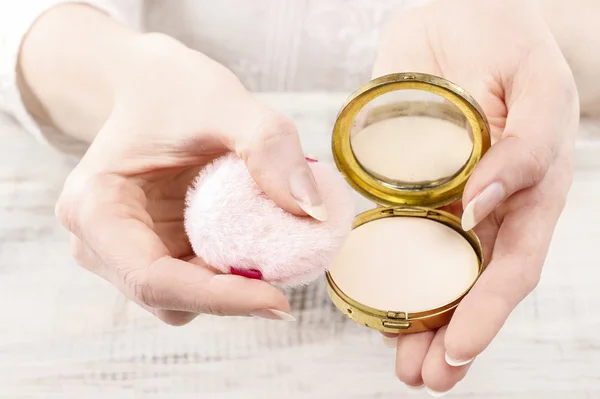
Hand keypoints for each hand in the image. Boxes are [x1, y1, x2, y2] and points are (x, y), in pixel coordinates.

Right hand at [54, 33, 323, 324]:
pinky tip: (258, 238)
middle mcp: (99, 243)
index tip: (280, 302)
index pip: (153, 279)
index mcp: (95, 208)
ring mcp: (125, 252)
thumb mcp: (225, 103)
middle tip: (292, 265)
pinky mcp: (153, 250)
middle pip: (170, 297)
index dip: (218, 299)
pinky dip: (230, 270)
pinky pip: (195, 279)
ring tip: (276, 244)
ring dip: (234, 284)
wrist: (149, 86)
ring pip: (185, 297)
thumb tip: (312, 210)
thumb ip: (270, 148)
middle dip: (232, 293)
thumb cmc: (174, 89)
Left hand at [374, 0, 578, 392]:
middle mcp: (484, 203)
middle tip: (420, 377)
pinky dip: (381, 267)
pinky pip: (390, 229)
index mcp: (526, 192)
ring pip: (428, 268)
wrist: (457, 9)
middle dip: (446, 335)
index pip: (509, 267)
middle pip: (467, 283)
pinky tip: (369, 297)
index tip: (454, 354)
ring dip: (413, 316)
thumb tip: (481, 208)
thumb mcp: (537, 87)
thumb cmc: (506, 39)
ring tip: (395, 357)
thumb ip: (526, 148)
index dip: (484, 315)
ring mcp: (441, 194)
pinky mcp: (401, 178)